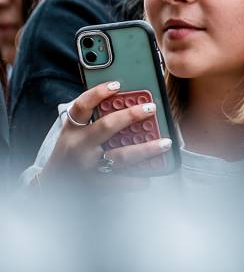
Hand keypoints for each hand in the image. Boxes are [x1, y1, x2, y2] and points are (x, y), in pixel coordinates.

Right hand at [39, 82, 171, 186]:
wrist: (50, 187)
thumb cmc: (70, 155)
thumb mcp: (74, 135)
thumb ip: (94, 121)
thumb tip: (128, 105)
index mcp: (73, 130)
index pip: (82, 107)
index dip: (98, 93)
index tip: (117, 84)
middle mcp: (79, 146)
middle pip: (107, 126)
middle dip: (131, 116)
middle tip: (151, 108)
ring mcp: (87, 165)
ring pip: (121, 155)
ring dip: (146, 149)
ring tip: (166, 143)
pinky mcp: (94, 184)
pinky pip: (120, 181)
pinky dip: (135, 180)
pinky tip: (148, 178)